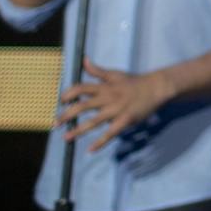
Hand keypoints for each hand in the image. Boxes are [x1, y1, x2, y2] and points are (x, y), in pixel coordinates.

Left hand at [58, 57, 172, 151]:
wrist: (156, 88)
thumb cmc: (134, 82)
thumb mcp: (115, 74)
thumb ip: (97, 71)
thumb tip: (84, 60)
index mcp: (104, 87)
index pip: (81, 88)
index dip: (68, 94)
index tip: (60, 102)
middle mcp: (107, 98)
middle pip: (82, 106)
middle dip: (66, 115)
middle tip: (55, 123)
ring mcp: (116, 110)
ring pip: (93, 122)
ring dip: (78, 130)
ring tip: (65, 138)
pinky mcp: (125, 120)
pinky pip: (110, 133)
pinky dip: (100, 142)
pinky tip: (90, 150)